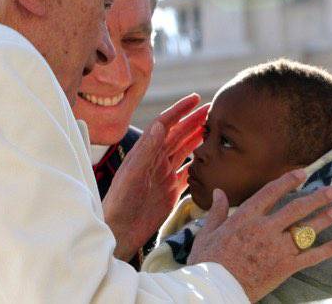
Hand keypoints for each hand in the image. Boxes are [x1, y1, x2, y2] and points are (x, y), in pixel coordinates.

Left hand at [102, 93, 207, 260]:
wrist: (118, 233)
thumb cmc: (119, 204)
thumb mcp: (132, 175)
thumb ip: (146, 151)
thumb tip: (160, 124)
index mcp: (145, 153)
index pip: (164, 124)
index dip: (179, 110)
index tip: (195, 98)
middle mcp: (155, 161)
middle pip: (178, 135)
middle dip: (194, 121)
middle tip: (212, 110)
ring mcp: (164, 176)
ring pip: (184, 151)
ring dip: (197, 139)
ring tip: (213, 129)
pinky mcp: (170, 192)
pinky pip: (188, 175)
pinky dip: (199, 166)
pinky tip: (209, 160)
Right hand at [188, 170, 331, 301]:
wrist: (215, 290)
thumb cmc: (208, 262)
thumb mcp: (208, 233)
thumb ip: (217, 211)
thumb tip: (218, 192)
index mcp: (246, 217)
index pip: (272, 192)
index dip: (289, 181)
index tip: (302, 173)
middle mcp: (265, 229)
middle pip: (297, 208)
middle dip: (317, 198)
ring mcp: (276, 249)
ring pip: (306, 230)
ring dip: (323, 220)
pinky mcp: (284, 268)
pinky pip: (309, 257)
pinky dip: (325, 251)